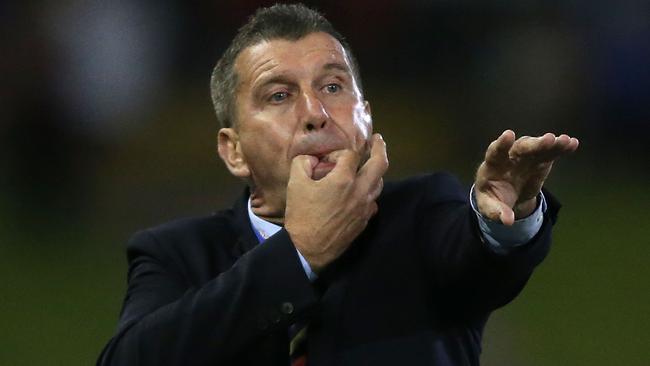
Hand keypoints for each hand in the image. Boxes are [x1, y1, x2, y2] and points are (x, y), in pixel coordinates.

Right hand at [285, 134, 388, 271]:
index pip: (351, 155)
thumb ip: (303, 163)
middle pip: (380, 164)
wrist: (310, 249)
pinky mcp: (365, 220)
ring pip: (379, 183)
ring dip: (376, 171)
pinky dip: (370, 191)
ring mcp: (365, 207)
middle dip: (380, 148)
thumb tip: (312, 158)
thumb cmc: (302, 215)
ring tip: (371, 165)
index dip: (339, 153)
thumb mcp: (295, 184)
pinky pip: (373, 201)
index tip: (329, 160)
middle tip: (378, 140)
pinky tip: (362, 192)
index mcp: (344, 179)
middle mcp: (360, 191)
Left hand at [474, 130, 578, 225]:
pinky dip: (560, 148)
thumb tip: (508, 221)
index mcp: (493, 165)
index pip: (495, 152)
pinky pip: (550, 152)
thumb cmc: (493, 198)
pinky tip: (572, 144)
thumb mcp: (490, 208)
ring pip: (537, 147)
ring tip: (563, 141)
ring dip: (550, 144)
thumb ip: (497, 212)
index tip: (509, 135)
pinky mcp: (540, 161)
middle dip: (534, 144)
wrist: (505, 196)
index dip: (502, 144)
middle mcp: (509, 156)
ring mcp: (526, 156)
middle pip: (521, 147)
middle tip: (548, 139)